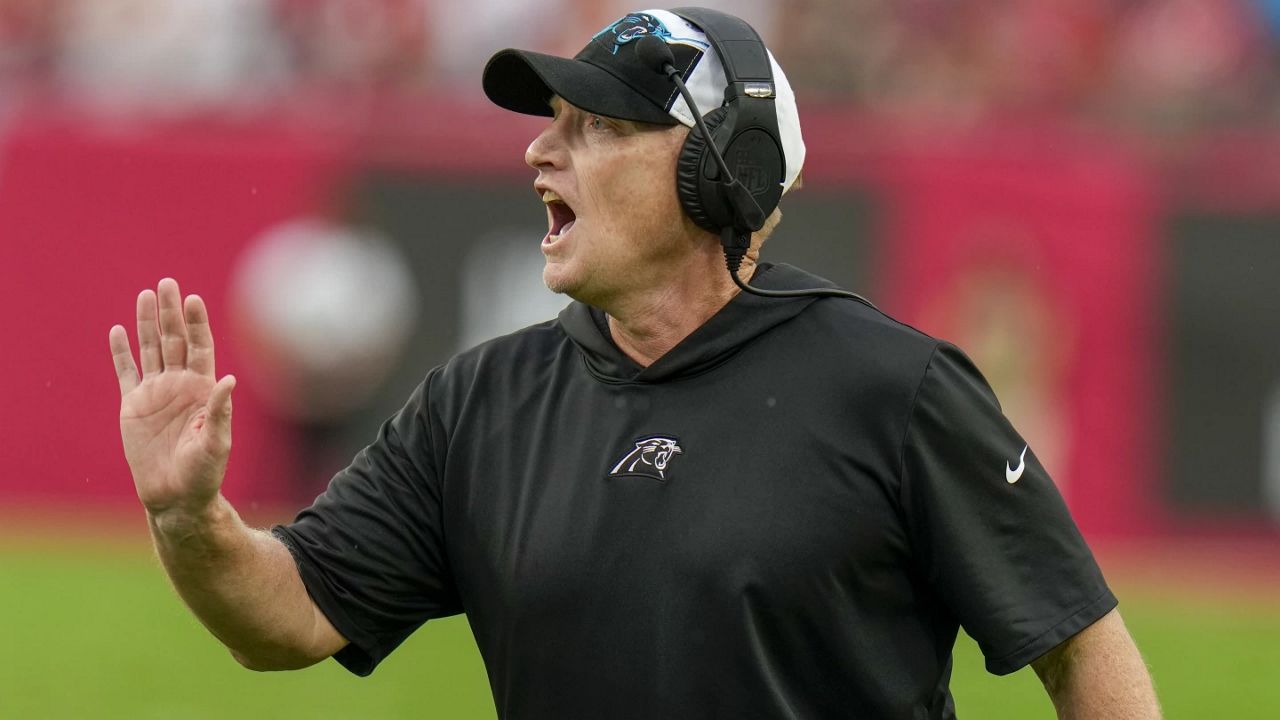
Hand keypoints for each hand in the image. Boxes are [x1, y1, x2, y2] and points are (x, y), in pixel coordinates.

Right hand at [110, 278, 235, 515]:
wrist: (176, 496)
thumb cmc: (204, 472)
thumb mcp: (216, 442)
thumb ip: (220, 410)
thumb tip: (228, 379)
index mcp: (202, 389)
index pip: (200, 347)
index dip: (197, 324)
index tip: (193, 300)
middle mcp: (180, 385)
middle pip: (174, 340)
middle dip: (171, 313)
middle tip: (168, 282)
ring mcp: (156, 393)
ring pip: (150, 350)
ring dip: (146, 323)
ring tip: (146, 295)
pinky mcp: (133, 406)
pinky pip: (126, 372)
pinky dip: (121, 352)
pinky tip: (118, 330)